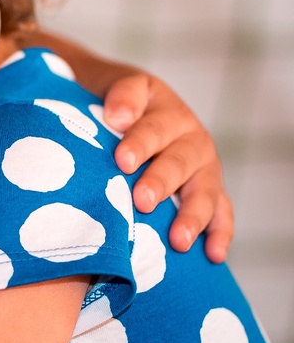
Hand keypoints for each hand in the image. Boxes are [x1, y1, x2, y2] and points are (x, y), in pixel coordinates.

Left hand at [102, 73, 233, 262]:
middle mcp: (190, 140)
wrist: (133, 106)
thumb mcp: (123, 86)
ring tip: (179, 240)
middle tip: (142, 201)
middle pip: (177, 163)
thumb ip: (124, 96)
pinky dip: (221, 233)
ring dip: (192, 217)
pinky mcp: (211, 190)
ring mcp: (204, 167)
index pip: (153, 128)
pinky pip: (222, 212)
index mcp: (168, 113)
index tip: (122, 160)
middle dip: (160, 184)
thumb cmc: (122, 104)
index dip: (139, 143)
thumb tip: (119, 116)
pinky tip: (214, 255)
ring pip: (202, 192)